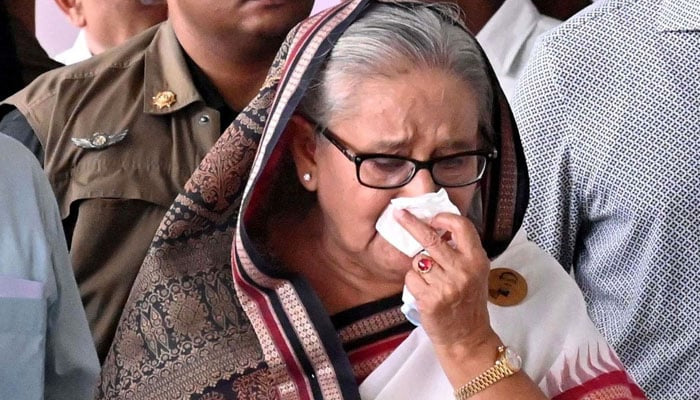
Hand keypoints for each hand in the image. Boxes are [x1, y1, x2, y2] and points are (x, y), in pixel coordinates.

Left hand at [395, 209, 499, 355]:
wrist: (467, 337)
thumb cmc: (468, 302)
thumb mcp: (476, 272)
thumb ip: (461, 251)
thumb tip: (437, 226)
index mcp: (477, 260)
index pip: (462, 226)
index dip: (444, 218)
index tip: (431, 217)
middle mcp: (463, 270)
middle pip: (431, 238)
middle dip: (411, 223)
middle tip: (399, 213)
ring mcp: (447, 285)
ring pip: (418, 260)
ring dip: (419, 268)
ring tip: (432, 282)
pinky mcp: (430, 299)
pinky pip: (411, 278)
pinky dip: (414, 284)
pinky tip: (426, 293)